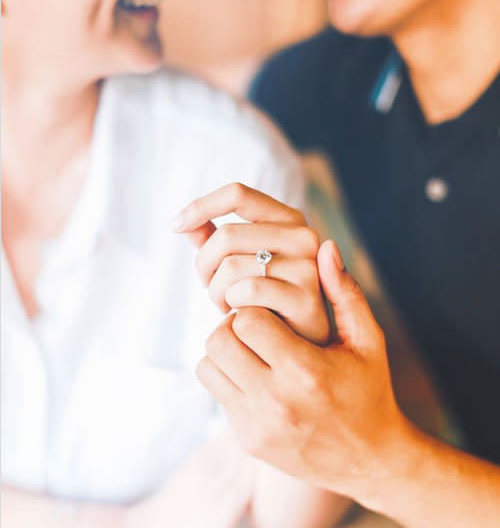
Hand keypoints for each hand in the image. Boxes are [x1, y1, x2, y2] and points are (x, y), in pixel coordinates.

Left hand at [175, 182, 330, 343]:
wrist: (300, 341)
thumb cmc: (266, 298)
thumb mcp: (242, 262)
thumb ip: (215, 239)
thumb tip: (183, 224)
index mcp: (288, 219)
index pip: (238, 194)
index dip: (201, 206)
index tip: (175, 226)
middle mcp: (303, 236)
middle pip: (227, 235)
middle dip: (203, 263)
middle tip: (205, 285)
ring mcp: (307, 267)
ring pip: (231, 266)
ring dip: (214, 290)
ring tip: (223, 303)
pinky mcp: (304, 298)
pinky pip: (246, 291)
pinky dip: (231, 304)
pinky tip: (236, 315)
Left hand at [196, 240, 408, 502]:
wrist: (371, 461)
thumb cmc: (370, 390)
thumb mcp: (367, 340)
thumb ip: (345, 291)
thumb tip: (326, 246)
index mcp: (305, 371)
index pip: (248, 319)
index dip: (254, 304)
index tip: (269, 307)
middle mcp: (276, 402)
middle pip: (220, 340)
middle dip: (233, 323)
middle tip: (255, 323)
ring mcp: (257, 425)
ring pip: (209, 365)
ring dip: (226, 349)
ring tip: (253, 347)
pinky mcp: (247, 440)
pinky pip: (216, 392)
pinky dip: (227, 375)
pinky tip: (255, 373)